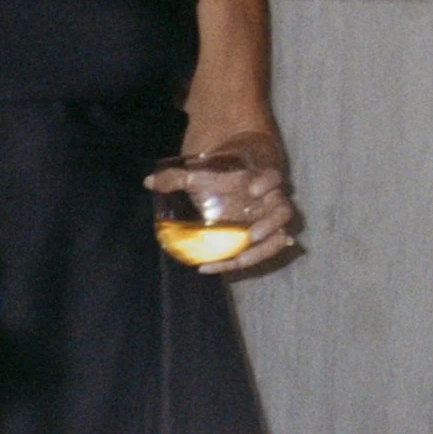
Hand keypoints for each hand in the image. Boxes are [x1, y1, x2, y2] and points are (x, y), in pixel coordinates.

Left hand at [147, 141, 298, 273]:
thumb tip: (148, 182)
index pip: (273, 176)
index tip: (252, 189)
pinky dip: (242, 261)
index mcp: (262, 176)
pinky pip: (262, 251)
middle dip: (270, 225)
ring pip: (278, 237)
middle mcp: (271, 199)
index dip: (266, 182)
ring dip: (259, 252)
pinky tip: (215, 266)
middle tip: (251, 235)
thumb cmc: (225, 167)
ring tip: (234, 261)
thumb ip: (178, 176)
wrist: (243, 168)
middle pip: (283, 212)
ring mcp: (269, 219)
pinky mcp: (262, 235)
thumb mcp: (204, 167)